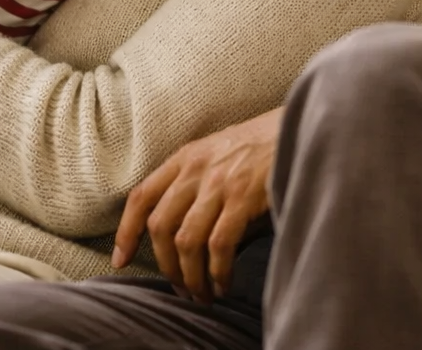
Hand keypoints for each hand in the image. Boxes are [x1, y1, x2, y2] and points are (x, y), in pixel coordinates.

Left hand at [112, 108, 282, 302]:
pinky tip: (223, 284)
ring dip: (191, 277)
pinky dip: (218, 272)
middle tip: (180, 288)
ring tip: (202, 294)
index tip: (121, 260)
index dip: (126, 232)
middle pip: (160, 226)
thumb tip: (185, 241)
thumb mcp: (219, 154)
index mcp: (185, 158)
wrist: (300, 127)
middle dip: (165, 266)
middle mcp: (196, 169)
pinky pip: (219, 245)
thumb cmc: (261, 148)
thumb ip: (198, 188)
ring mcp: (219, 182)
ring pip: (186, 241)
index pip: (142, 196)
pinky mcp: (243, 197)